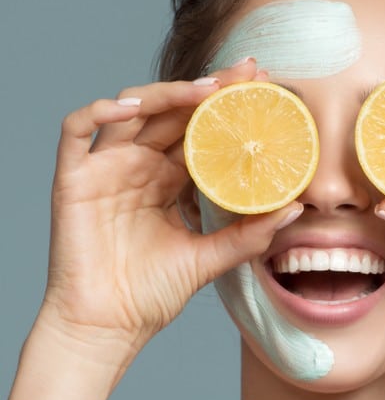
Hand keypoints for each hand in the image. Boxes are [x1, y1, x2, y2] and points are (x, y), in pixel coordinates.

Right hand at [42, 59, 301, 353]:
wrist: (109, 327)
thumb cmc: (153, 292)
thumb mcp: (210, 257)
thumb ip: (249, 234)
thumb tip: (295, 208)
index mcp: (168, 178)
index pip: (199, 129)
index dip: (226, 105)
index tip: (262, 86)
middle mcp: (139, 165)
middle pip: (172, 111)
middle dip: (208, 88)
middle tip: (246, 72)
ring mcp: (106, 168)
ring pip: (131, 110)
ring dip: (166, 93)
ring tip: (205, 90)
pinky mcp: (74, 178)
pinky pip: (77, 131)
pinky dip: (99, 112)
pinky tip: (130, 107)